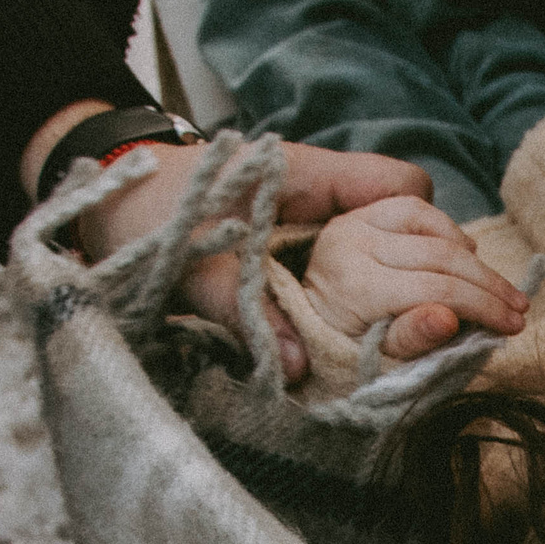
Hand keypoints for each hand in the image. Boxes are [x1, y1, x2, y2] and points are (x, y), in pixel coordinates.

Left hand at [81, 144, 446, 381]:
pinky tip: (367, 332)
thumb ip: (242, 312)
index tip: (429, 285)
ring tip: (418, 331)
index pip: (400, 187)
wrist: (105, 198)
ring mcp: (310, 219)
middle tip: (439, 321)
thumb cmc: (145, 211)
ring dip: (399, 286)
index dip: (426, 233)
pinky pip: (350, 265)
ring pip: (384, 244)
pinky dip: (364, 295)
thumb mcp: (187, 263)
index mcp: (304, 176)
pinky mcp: (295, 246)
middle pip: (408, 220)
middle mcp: (319, 195)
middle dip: (427, 268)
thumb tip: (301, 367)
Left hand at [300, 196, 530, 361]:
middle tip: (519, 309)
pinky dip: (445, 228)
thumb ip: (408, 339)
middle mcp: (350, 242)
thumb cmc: (339, 349)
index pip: (435, 289)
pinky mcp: (359, 212)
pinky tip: (463, 254)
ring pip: (430, 222)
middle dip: (488, 283)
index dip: (482, 306)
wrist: (298, 321)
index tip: (513, 325)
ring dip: (470, 254)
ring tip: (495, 286)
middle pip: (440, 255)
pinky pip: (413, 206)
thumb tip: (449, 321)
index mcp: (352, 285)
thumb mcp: (372, 359)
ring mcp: (354, 221)